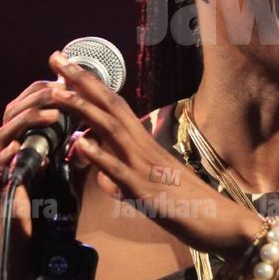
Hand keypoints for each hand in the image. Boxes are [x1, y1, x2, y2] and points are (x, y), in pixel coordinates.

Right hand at [0, 78, 71, 279]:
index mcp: (23, 137)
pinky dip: (7, 158)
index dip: (44, 88)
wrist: (20, 232)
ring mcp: (1, 166)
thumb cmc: (40, 194)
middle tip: (61, 90)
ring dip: (27, 122)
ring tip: (53, 115)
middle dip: (36, 98)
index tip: (67, 80)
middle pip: (12, 112)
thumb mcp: (57, 162)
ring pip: (3, 135)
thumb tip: (87, 115)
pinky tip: (20, 148)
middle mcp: (9, 147)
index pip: (28, 102)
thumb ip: (65, 139)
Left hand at [46, 51, 261, 259]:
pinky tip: (79, 143)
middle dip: (81, 82)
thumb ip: (122, 177)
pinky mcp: (145, 192)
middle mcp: (143, 148)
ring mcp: (144, 168)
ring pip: (111, 131)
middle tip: (56, 57)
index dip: (89, 85)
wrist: (222, 222)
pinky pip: (119, 171)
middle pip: (109, 107)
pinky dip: (99, 155)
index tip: (67, 65)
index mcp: (144, 144)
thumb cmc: (188, 205)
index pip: (113, 106)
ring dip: (84, 109)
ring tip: (58, 91)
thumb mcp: (148, 186)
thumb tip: (102, 175)